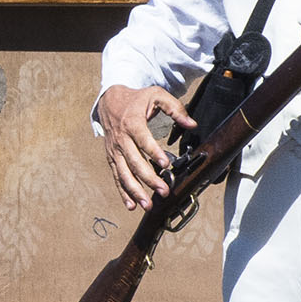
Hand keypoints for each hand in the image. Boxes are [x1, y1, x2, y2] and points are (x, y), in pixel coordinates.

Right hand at [97, 85, 194, 210]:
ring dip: (135, 191)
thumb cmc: (135, 99)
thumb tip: (192, 124)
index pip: (143, 140)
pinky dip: (123, 192)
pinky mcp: (112, 158)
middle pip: (134, 162)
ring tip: (147, 205)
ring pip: (124, 173)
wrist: (108, 101)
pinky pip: (117, 177)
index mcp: (132, 123)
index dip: (154, 152)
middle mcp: (121, 139)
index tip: (166, 165)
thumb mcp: (156, 95)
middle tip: (164, 190)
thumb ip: (175, 108)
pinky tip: (131, 205)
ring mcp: (115, 151)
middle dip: (149, 178)